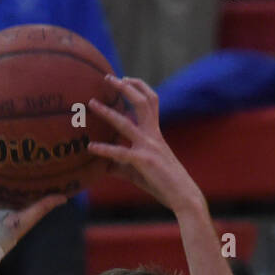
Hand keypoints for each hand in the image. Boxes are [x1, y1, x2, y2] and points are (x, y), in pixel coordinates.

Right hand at [0, 142, 66, 249]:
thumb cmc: (4, 237)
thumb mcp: (26, 220)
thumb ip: (43, 207)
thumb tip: (65, 197)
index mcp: (14, 199)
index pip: (24, 178)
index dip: (30, 164)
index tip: (37, 146)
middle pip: (3, 169)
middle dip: (5, 152)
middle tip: (10, 129)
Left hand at [87, 75, 199, 211]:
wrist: (182, 196)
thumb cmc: (164, 183)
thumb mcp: (140, 171)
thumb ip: (122, 166)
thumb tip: (104, 166)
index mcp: (155, 133)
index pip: (151, 101)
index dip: (139, 86)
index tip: (125, 79)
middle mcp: (152, 135)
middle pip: (141, 102)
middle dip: (124, 87)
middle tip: (107, 78)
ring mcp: (148, 147)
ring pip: (125, 123)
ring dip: (107, 112)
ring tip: (91, 103)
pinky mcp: (143, 161)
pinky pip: (120, 153)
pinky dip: (104, 149)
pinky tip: (91, 147)